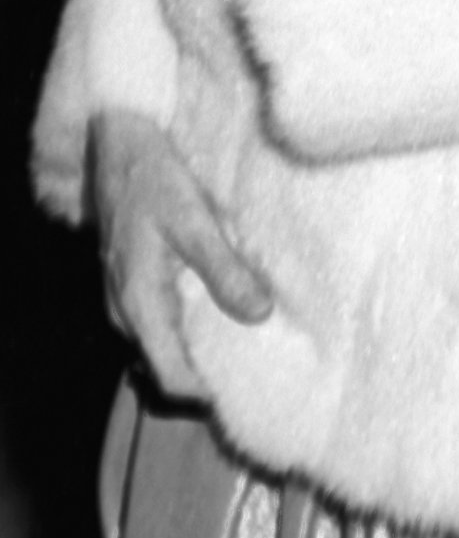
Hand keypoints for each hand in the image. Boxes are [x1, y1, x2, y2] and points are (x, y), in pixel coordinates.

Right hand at [89, 106, 271, 398]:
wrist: (120, 146)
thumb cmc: (155, 180)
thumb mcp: (195, 222)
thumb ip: (224, 270)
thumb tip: (259, 313)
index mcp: (139, 302)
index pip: (170, 375)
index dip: (204, 392)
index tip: (244, 386)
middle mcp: (125, 311)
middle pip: (165, 365)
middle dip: (205, 371)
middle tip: (253, 363)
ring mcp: (124, 298)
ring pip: (161, 343)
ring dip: (197, 347)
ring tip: (244, 338)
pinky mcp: (131, 282)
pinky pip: (158, 320)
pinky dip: (187, 324)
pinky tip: (218, 307)